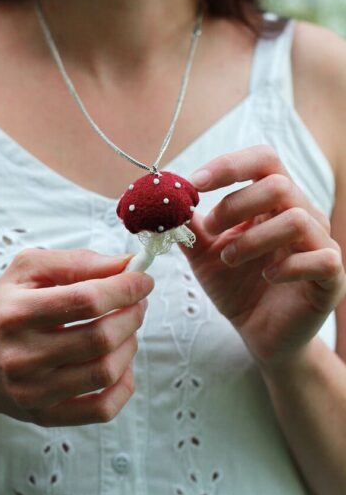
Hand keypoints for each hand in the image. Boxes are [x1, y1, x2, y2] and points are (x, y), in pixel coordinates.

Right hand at [0, 248, 153, 425]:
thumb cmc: (4, 309)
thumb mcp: (28, 270)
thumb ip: (78, 261)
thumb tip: (126, 264)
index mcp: (16, 312)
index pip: (86, 300)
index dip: (125, 288)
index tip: (142, 279)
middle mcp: (22, 356)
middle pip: (100, 338)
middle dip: (132, 315)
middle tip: (137, 303)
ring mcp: (33, 391)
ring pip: (105, 372)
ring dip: (130, 345)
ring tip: (125, 329)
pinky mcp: (45, 416)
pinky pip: (102, 409)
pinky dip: (124, 383)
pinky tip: (119, 363)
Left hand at [180, 145, 345, 370]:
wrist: (260, 334)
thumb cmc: (236, 287)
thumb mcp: (204, 254)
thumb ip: (189, 228)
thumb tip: (165, 201)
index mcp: (273, 203)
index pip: (263, 161)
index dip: (229, 165)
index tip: (195, 182)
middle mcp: (302, 215)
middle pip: (278, 185)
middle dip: (235, 205)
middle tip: (210, 228)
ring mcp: (320, 244)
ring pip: (296, 220)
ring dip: (253, 239)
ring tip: (229, 259)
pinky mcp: (331, 277)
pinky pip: (319, 259)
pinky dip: (286, 267)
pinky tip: (267, 277)